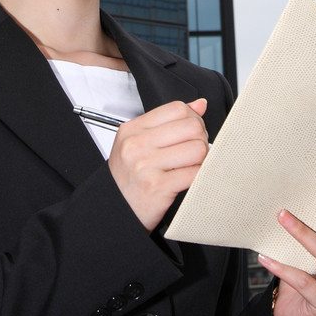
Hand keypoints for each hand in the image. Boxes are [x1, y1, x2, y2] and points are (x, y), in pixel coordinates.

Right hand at [108, 99, 208, 231]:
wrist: (113, 211)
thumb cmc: (128, 178)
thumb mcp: (138, 144)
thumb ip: (169, 123)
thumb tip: (199, 105)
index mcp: (132, 130)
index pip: (176, 109)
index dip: (192, 119)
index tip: (191, 132)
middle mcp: (136, 145)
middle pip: (191, 127)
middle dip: (201, 138)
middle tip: (194, 151)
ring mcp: (146, 165)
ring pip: (197, 149)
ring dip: (202, 159)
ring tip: (191, 165)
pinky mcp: (158, 187)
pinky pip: (195, 173)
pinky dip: (199, 176)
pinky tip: (189, 179)